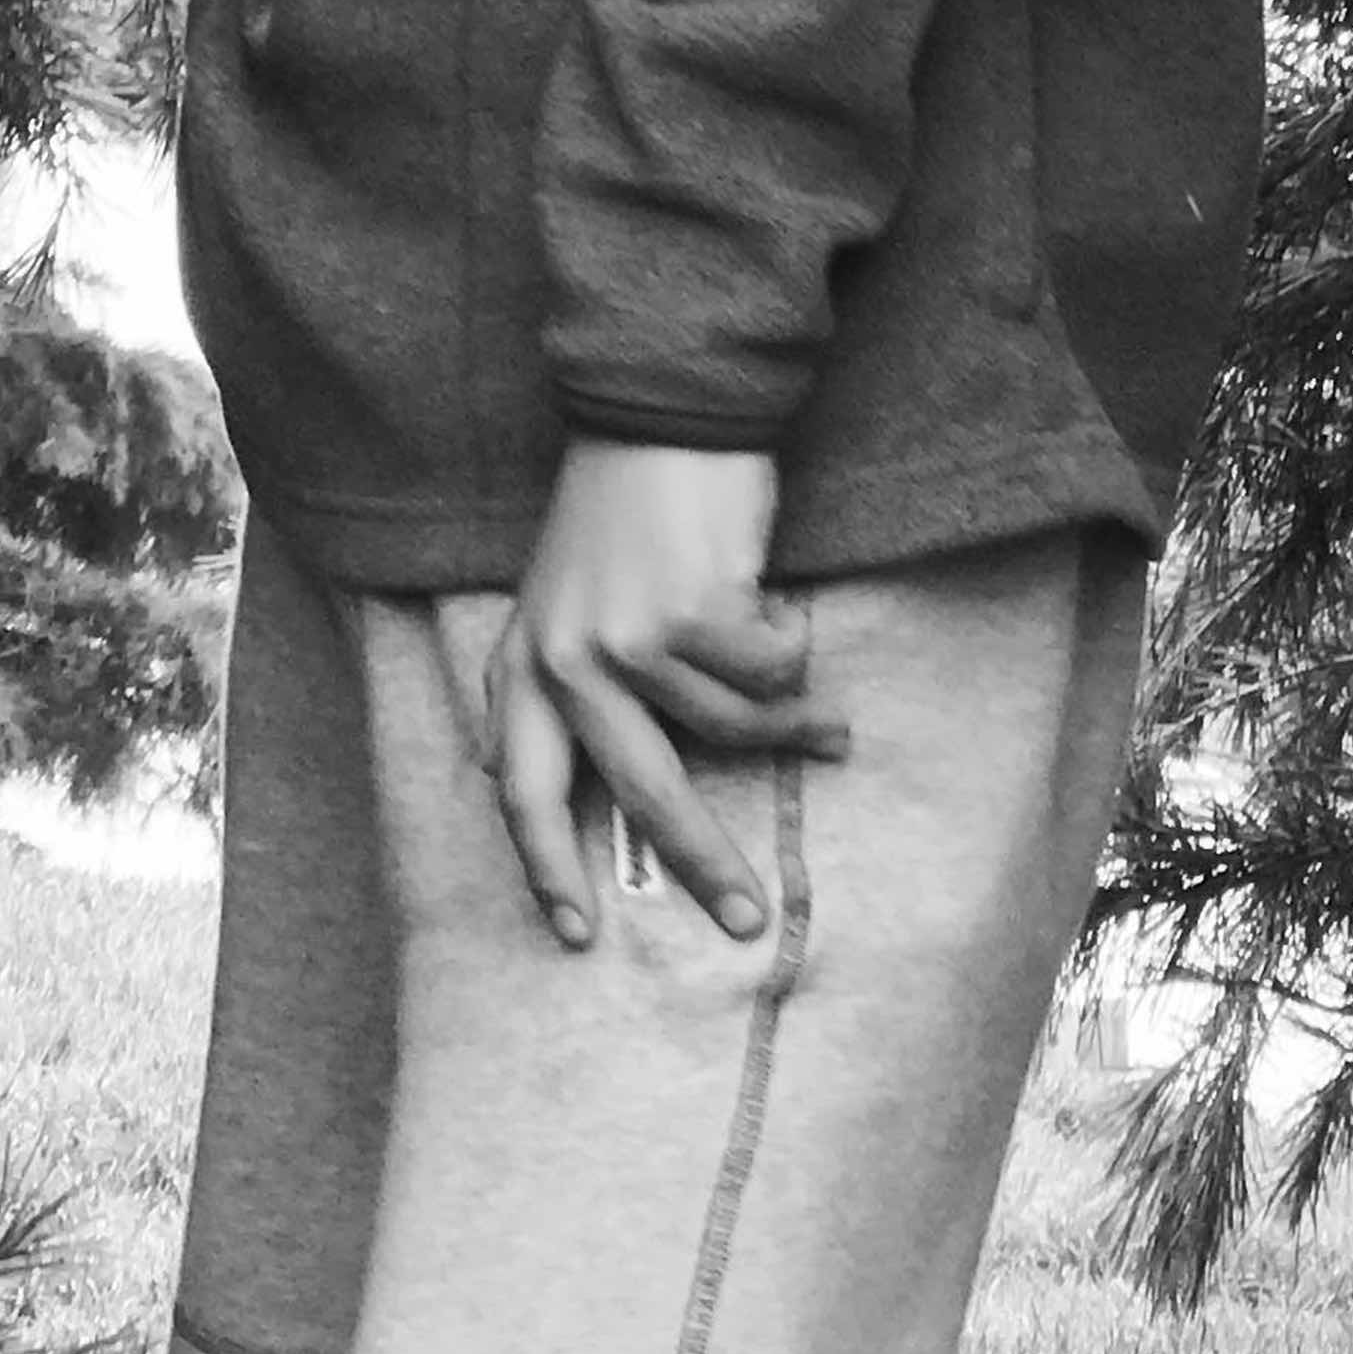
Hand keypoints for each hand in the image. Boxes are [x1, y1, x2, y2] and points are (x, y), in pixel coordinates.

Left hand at [425, 438, 841, 953]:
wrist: (658, 419)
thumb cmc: (621, 514)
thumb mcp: (563, 602)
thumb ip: (562, 685)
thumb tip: (565, 781)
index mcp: (528, 664)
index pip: (523, 789)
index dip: (545, 867)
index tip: (573, 935)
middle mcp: (568, 660)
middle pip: (641, 792)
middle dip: (701, 861)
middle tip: (745, 918)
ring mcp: (629, 638)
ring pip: (731, 728)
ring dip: (792, 725)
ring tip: (829, 727)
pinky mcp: (692, 613)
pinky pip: (769, 672)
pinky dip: (793, 653)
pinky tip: (789, 620)